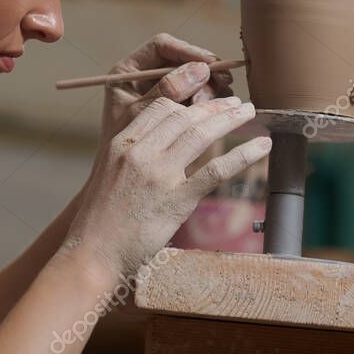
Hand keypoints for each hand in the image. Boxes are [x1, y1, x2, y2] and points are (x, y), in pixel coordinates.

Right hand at [63, 97, 269, 281]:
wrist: (93, 253)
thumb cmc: (102, 217)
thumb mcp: (111, 173)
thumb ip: (136, 153)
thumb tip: (166, 143)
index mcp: (122, 143)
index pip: (161, 108)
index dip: (189, 101)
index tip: (208, 100)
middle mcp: (140, 152)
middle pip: (184, 116)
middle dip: (214, 106)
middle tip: (236, 102)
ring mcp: (159, 175)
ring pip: (200, 135)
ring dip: (230, 120)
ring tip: (249, 112)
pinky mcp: (176, 201)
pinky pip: (215, 171)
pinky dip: (242, 155)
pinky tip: (261, 147)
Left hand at [97, 32, 233, 154]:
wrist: (114, 194)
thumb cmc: (116, 154)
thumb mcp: (138, 117)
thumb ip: (164, 92)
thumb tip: (199, 69)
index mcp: (127, 72)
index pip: (162, 46)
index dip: (188, 51)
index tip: (211, 64)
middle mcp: (143, 77)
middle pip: (182, 61)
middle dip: (206, 73)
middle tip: (225, 87)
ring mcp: (159, 93)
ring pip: (194, 80)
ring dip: (211, 89)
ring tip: (224, 105)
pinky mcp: (174, 112)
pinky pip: (196, 99)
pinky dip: (209, 104)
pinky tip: (221, 113)